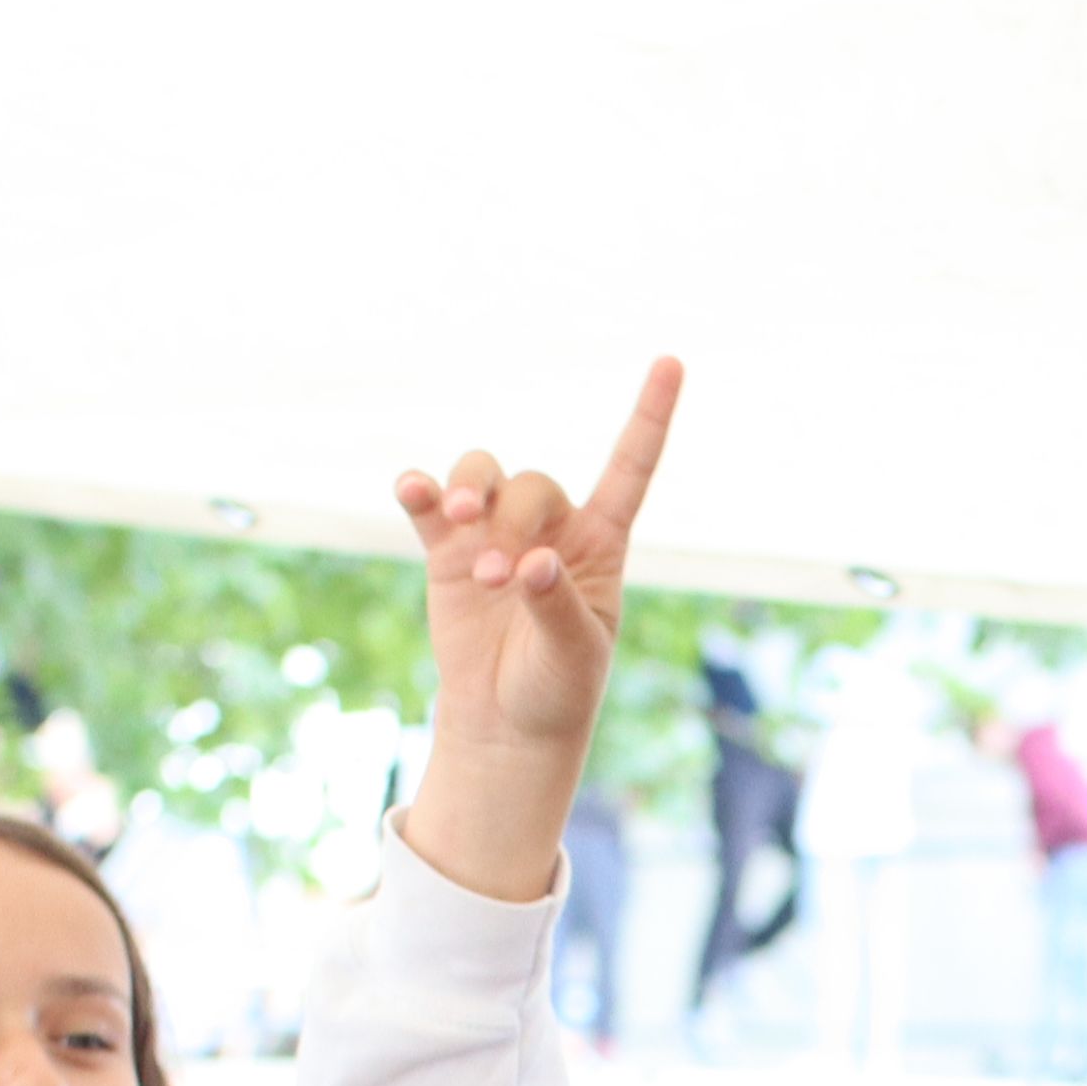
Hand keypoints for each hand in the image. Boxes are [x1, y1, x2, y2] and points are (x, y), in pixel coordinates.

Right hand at [394, 357, 682, 899]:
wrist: (507, 725)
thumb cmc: (557, 689)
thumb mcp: (574, 655)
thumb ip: (556, 606)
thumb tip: (532, 563)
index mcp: (601, 543)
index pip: (629, 467)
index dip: (650, 416)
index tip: (672, 361)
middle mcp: (551, 526)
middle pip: (532, 483)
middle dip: (513, 520)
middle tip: (501, 577)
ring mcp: (495, 533)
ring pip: (483, 474)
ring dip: (469, 492)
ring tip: (462, 528)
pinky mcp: (448, 551)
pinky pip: (431, 504)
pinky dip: (420, 490)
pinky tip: (414, 490)